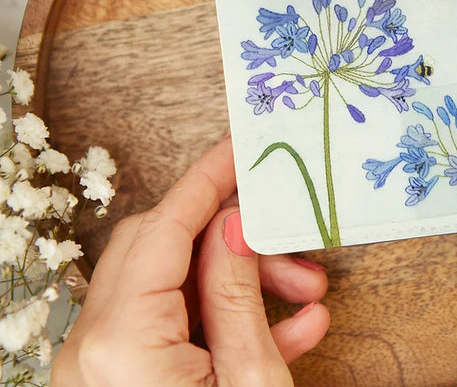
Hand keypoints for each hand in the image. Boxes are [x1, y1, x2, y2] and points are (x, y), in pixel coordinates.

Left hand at [52, 137, 329, 385]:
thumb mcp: (252, 382)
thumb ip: (236, 297)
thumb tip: (234, 226)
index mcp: (122, 343)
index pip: (165, 228)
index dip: (208, 180)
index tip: (239, 149)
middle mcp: (95, 347)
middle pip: (161, 248)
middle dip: (234, 238)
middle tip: (285, 238)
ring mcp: (101, 363)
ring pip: (170, 285)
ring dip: (239, 281)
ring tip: (305, 295)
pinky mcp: (117, 378)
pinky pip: (169, 326)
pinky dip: (223, 319)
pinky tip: (288, 327)